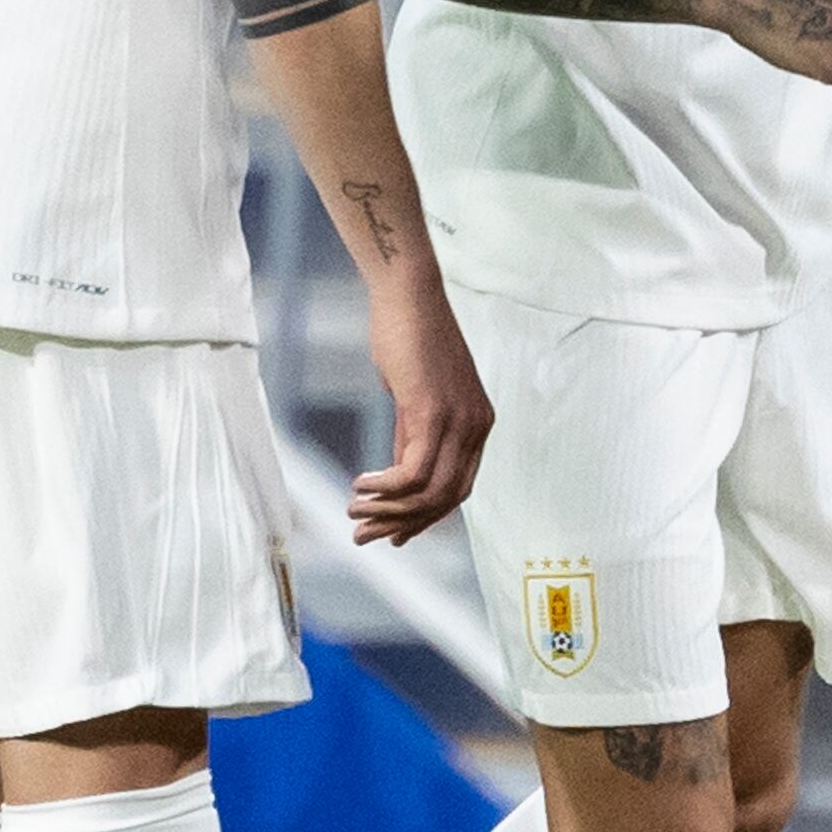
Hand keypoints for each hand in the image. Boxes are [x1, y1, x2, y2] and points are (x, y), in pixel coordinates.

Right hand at [357, 270, 493, 541]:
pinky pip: (412, 471)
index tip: (394, 536)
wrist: (408, 295)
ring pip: (429, 492)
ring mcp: (458, 420)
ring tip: (354, 514)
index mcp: (478, 424)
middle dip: (403, 525)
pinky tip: (360, 485)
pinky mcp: (432, 411)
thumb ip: (414, 435)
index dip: (425, 519)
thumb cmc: (408, 339)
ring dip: (388, 511)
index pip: (459, 488)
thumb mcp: (416, 397)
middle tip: (363, 537)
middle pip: (447, 499)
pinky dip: (385, 487)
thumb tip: (399, 473)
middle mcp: (476, 426)